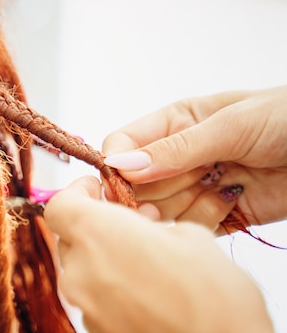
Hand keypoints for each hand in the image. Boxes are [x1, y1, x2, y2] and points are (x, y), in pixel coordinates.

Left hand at [44, 176, 273, 332]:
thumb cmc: (214, 297)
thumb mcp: (190, 238)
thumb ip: (150, 223)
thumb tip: (142, 222)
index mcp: (96, 235)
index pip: (60, 205)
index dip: (77, 193)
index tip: (99, 189)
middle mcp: (79, 271)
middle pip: (71, 238)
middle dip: (97, 227)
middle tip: (132, 225)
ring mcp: (84, 307)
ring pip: (83, 269)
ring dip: (106, 259)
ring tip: (146, 261)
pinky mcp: (95, 330)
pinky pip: (95, 299)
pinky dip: (113, 289)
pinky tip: (147, 292)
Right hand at [102, 85, 286, 229]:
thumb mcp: (231, 125)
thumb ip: (177, 148)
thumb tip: (121, 164)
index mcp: (174, 122)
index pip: (124, 145)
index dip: (116, 166)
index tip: (122, 186)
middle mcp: (178, 156)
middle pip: (138, 184)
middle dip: (149, 196)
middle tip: (167, 202)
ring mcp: (197, 185)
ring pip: (162, 209)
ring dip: (183, 208)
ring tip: (218, 191)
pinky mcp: (217, 213)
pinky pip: (191, 227)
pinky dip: (205, 222)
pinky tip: (231, 202)